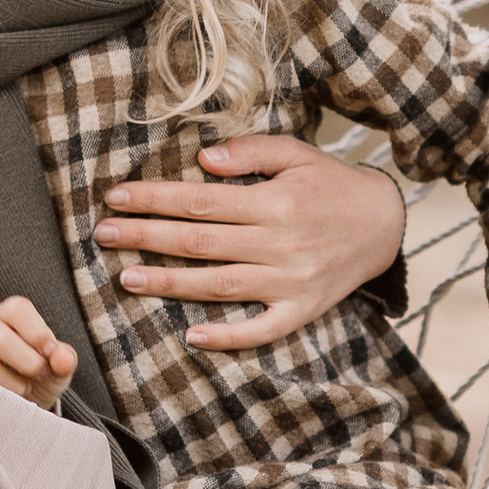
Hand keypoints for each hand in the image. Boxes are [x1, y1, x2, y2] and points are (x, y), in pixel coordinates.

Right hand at [0, 295, 77, 407]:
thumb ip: (64, 360)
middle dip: (27, 363)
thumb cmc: (37, 375)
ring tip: (25, 389)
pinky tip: (7, 398)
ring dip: (11, 384)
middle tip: (41, 375)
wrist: (14, 400)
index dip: (37, 332)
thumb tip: (63, 360)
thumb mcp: (56, 367)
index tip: (51, 354)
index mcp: (11, 315)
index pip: (17, 310)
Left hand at [95, 132, 404, 352]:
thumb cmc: (332, 184)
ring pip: (220, 286)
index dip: (154, 199)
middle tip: (103, 234)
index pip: (200, 201)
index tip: (116, 197)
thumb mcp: (297, 153)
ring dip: (170, 284)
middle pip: (199, 242)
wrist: (385, 225)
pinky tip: (191, 336)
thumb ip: (251, 152)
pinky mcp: (302, 310)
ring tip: (126, 278)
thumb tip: (203, 159)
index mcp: (275, 201)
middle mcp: (280, 243)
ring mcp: (290, 282)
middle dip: (146, 237)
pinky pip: (262, 330)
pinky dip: (228, 336)